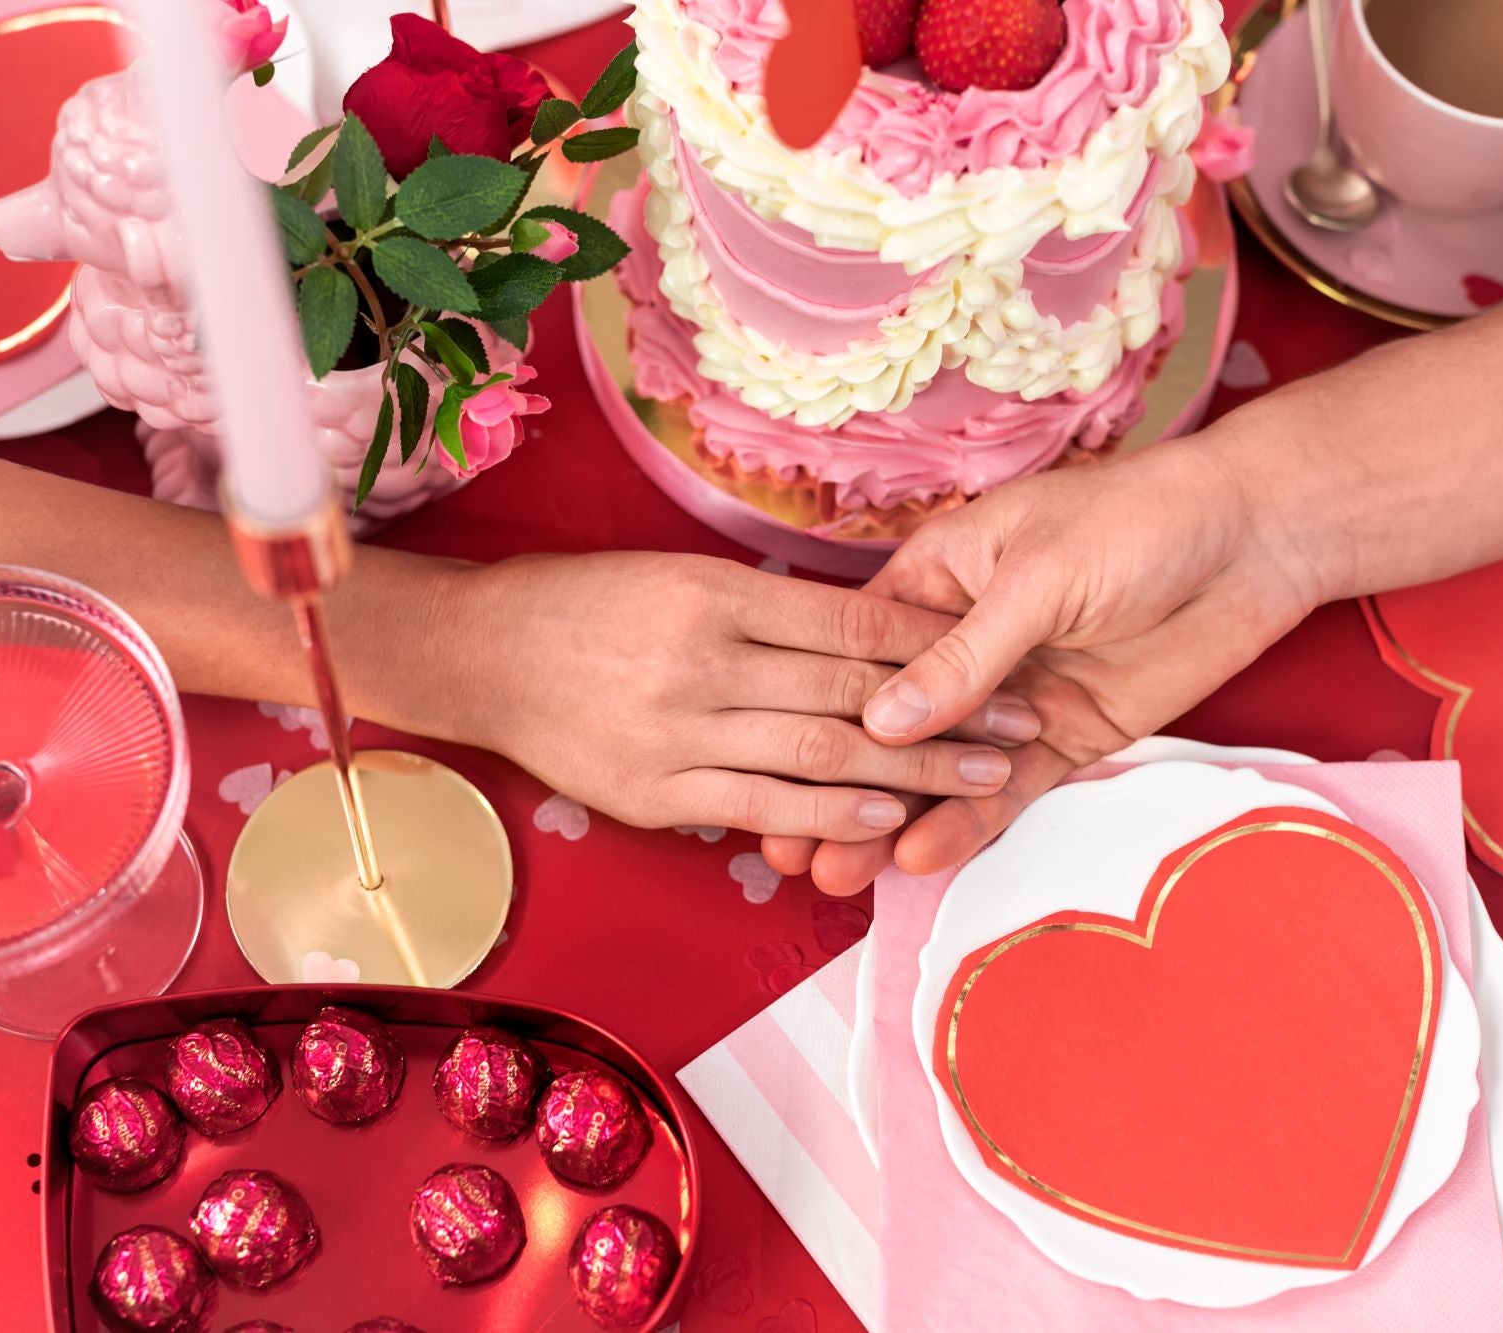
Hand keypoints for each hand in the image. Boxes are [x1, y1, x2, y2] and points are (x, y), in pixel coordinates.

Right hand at [436, 551, 1043, 839]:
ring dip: (914, 771)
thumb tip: (857, 625)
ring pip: (821, 753)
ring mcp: (679, 730)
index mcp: (716, 592)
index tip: (999, 652)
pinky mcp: (657, 790)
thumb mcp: (675, 573)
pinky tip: (888, 819)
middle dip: (949, 711)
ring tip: (986, 778)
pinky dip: (831, 812)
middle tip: (1023, 723)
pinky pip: (762, 804)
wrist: (478, 655)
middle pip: (853, 690)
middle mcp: (705, 657)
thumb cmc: (582, 604)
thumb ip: (762, 604)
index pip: (850, 619)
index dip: (933, 644)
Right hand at [763, 426, 1331, 891]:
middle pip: (890, 729)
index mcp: (938, 581)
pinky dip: (966, 824)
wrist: (1255, 538)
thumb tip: (879, 726)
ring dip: (892, 821)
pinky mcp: (1065, 735)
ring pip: (939, 771)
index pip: (857, 658)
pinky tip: (921, 857)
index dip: (815, 720)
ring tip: (843, 875)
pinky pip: (1005, 790)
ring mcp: (1014, 697)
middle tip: (794, 854)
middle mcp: (964, 645)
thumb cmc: (1138, 520)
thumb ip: (961, 657)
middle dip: (841, 789)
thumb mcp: (1038, 575)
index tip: (769, 778)